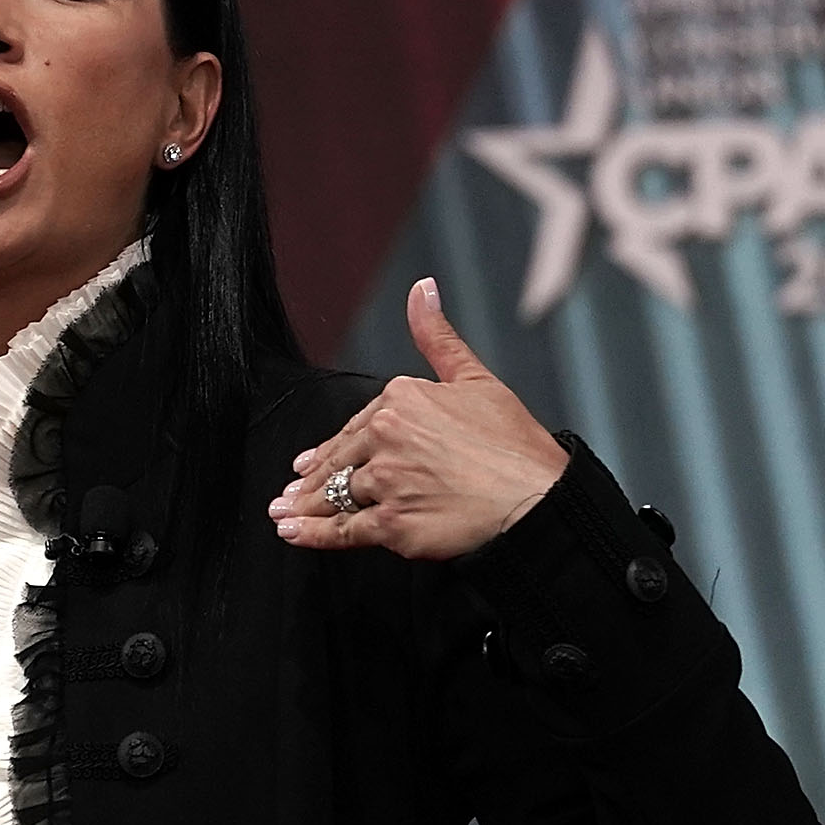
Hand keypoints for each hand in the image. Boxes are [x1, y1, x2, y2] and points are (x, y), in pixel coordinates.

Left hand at [270, 277, 566, 561]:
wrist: (540, 500)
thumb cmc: (518, 447)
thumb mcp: (477, 380)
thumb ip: (438, 338)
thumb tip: (421, 290)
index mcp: (401, 399)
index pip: (357, 426)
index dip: (336, 445)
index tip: (314, 458)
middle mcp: (386, 437)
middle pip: (340, 460)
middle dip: (314, 477)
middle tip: (293, 488)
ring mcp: (385, 482)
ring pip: (335, 494)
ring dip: (304, 506)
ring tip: (284, 512)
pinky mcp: (390, 524)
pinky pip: (340, 530)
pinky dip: (311, 534)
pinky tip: (292, 533)